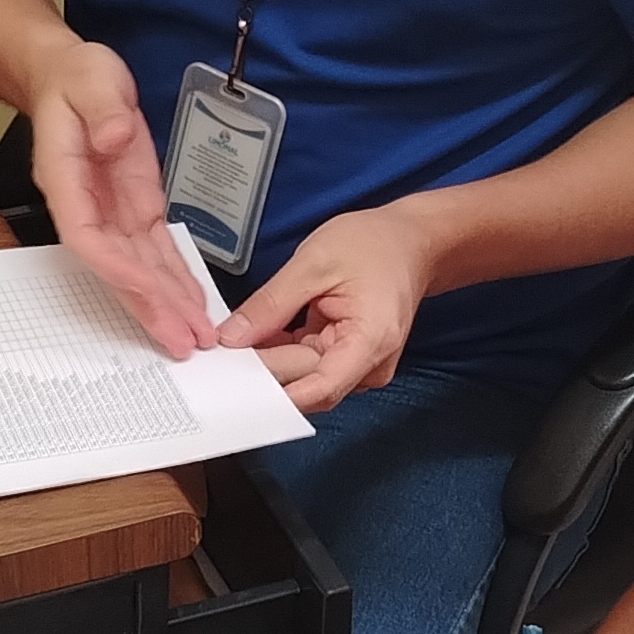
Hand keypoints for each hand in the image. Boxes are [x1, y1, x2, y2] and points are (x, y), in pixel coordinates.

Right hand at [24, 39, 200, 358]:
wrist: (71, 78)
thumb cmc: (75, 78)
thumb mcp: (90, 79)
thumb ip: (103, 109)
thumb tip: (117, 138)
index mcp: (66, 180)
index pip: (88, 236)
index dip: (115, 267)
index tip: (147, 291)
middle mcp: (87, 208)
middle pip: (116, 268)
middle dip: (149, 306)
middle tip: (182, 343)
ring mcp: (112, 213)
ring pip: (138, 268)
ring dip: (165, 305)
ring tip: (195, 339)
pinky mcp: (136, 208)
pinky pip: (156, 251)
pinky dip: (175, 279)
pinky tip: (194, 305)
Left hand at [216, 201, 434, 413]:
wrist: (410, 241)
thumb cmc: (375, 245)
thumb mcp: (313, 263)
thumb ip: (271, 304)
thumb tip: (233, 337)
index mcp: (370, 341)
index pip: (318, 389)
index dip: (274, 391)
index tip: (236, 381)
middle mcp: (370, 364)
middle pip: (307, 386)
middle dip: (265, 371)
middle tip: (222, 353)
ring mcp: (360, 366)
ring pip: (304, 379)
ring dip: (272, 362)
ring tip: (239, 339)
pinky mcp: (348, 360)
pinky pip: (308, 366)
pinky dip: (283, 352)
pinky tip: (261, 336)